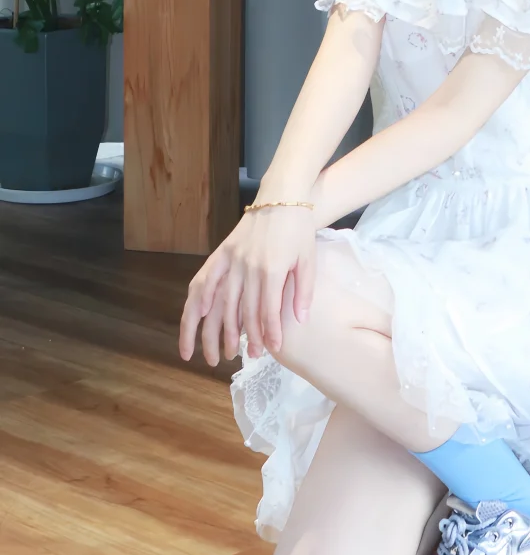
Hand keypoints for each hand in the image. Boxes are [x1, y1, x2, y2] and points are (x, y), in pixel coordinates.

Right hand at [178, 205, 317, 366]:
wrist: (282, 197)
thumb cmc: (298, 229)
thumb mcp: (308, 259)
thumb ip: (303, 291)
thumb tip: (299, 320)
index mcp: (272, 269)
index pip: (268, 309)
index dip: (270, 332)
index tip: (272, 349)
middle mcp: (248, 266)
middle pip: (243, 311)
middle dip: (247, 337)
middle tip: (251, 356)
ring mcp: (232, 259)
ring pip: (221, 302)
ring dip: (219, 329)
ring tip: (218, 353)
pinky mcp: (222, 252)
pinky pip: (205, 280)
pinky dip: (198, 301)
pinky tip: (195, 318)